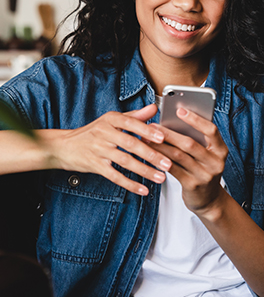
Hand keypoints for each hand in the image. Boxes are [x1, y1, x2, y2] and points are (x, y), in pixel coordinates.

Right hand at [45, 104, 171, 194]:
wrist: (63, 146)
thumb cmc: (92, 133)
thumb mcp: (111, 120)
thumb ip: (135, 116)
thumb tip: (154, 107)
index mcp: (110, 119)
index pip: (131, 123)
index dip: (147, 131)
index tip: (162, 138)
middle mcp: (104, 133)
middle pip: (130, 144)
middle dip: (151, 155)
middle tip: (167, 163)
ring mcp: (98, 149)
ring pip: (125, 161)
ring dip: (144, 170)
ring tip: (160, 177)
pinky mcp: (95, 165)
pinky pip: (114, 176)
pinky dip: (130, 184)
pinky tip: (142, 189)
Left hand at [152, 107, 228, 214]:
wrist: (209, 200)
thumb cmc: (203, 170)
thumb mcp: (207, 155)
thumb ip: (197, 140)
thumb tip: (174, 121)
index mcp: (221, 150)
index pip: (211, 130)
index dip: (195, 119)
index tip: (180, 110)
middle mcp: (215, 162)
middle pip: (190, 143)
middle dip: (169, 133)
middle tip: (153, 126)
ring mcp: (205, 175)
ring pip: (178, 156)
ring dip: (160, 146)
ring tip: (147, 138)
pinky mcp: (192, 185)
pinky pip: (173, 169)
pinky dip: (160, 160)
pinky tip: (151, 153)